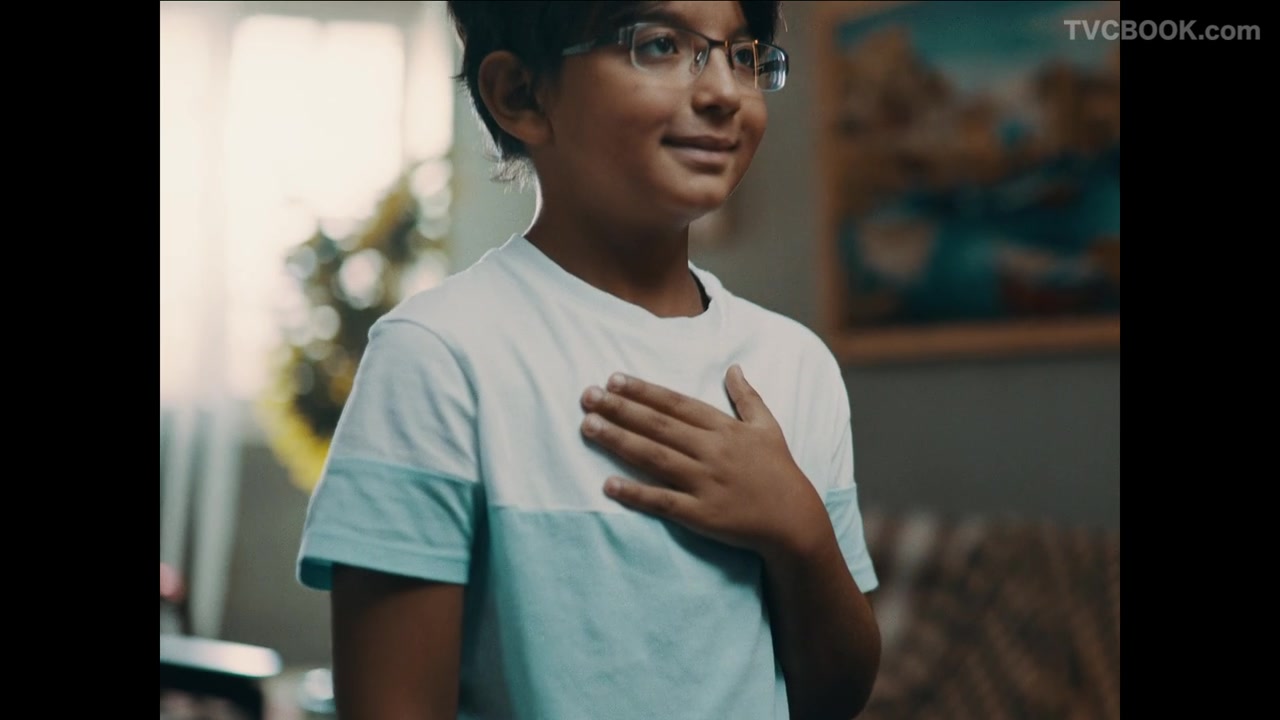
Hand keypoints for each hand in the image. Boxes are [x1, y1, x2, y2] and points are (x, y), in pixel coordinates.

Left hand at [579, 365, 828, 560]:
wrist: (794, 520)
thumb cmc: (779, 471)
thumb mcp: (768, 427)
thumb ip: (747, 397)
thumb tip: (734, 367)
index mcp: (724, 429)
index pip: (676, 404)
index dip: (644, 391)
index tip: (614, 379)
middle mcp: (712, 451)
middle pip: (658, 426)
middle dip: (620, 409)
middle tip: (587, 396)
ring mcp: (705, 483)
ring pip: (655, 457)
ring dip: (619, 441)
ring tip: (588, 427)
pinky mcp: (701, 514)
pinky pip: (663, 501)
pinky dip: (636, 493)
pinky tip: (608, 485)